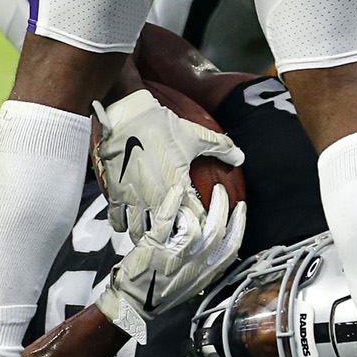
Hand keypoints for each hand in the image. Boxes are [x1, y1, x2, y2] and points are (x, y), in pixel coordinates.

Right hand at [92, 89, 243, 243]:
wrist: (126, 117)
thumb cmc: (161, 125)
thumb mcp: (195, 135)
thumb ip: (221, 148)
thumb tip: (241, 157)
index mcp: (178, 187)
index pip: (195, 221)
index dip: (200, 228)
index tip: (201, 229)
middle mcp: (156, 198)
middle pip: (166, 235)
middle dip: (172, 239)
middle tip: (176, 240)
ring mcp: (134, 198)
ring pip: (139, 233)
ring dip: (146, 237)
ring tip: (151, 238)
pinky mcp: (116, 193)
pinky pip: (116, 219)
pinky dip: (121, 225)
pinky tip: (126, 224)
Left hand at [94, 186, 246, 343]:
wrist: (132, 305)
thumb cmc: (160, 294)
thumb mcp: (191, 285)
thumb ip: (205, 267)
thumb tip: (216, 249)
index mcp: (206, 274)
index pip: (231, 247)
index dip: (239, 224)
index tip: (240, 207)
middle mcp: (194, 266)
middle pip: (216, 231)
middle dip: (222, 206)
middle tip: (219, 191)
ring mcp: (174, 257)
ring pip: (194, 226)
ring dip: (195, 205)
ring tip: (191, 194)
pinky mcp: (154, 248)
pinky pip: (167, 221)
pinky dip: (173, 202)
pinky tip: (176, 190)